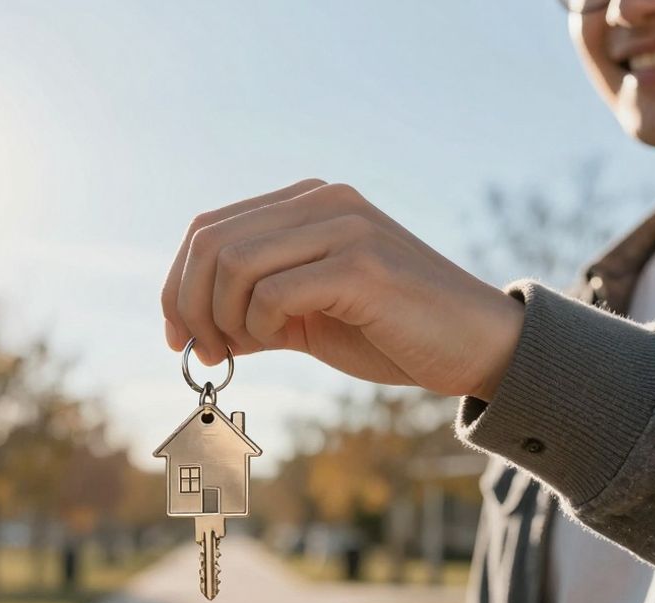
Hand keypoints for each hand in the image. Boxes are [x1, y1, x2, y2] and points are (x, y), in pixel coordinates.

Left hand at [161, 179, 524, 400]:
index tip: (176, 333)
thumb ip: (257, 309)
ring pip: (234, 264)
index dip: (178, 281)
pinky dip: (257, 325)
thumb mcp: (310, 316)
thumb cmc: (394, 332)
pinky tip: (276, 341)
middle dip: (188, 303)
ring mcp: (344, 228)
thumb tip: (192, 330)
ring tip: (239, 350)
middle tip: (201, 351)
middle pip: (211, 241)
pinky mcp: (362, 266)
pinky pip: (273, 293)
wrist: (478, 347)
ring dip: (221, 318)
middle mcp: (324, 200)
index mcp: (308, 202)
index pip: (210, 227)